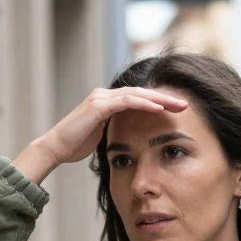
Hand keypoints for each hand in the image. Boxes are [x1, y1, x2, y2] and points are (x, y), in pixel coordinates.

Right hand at [14, 87, 188, 184]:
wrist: (55, 148)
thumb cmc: (76, 145)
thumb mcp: (101, 135)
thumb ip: (115, 129)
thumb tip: (131, 135)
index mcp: (108, 102)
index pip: (138, 98)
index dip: (159, 102)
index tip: (177, 110)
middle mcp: (105, 95)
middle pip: (141, 93)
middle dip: (164, 98)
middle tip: (185, 104)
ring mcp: (101, 98)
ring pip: (136, 94)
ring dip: (159, 99)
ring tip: (177, 105)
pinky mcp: (98, 105)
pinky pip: (126, 101)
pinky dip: (143, 103)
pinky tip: (158, 108)